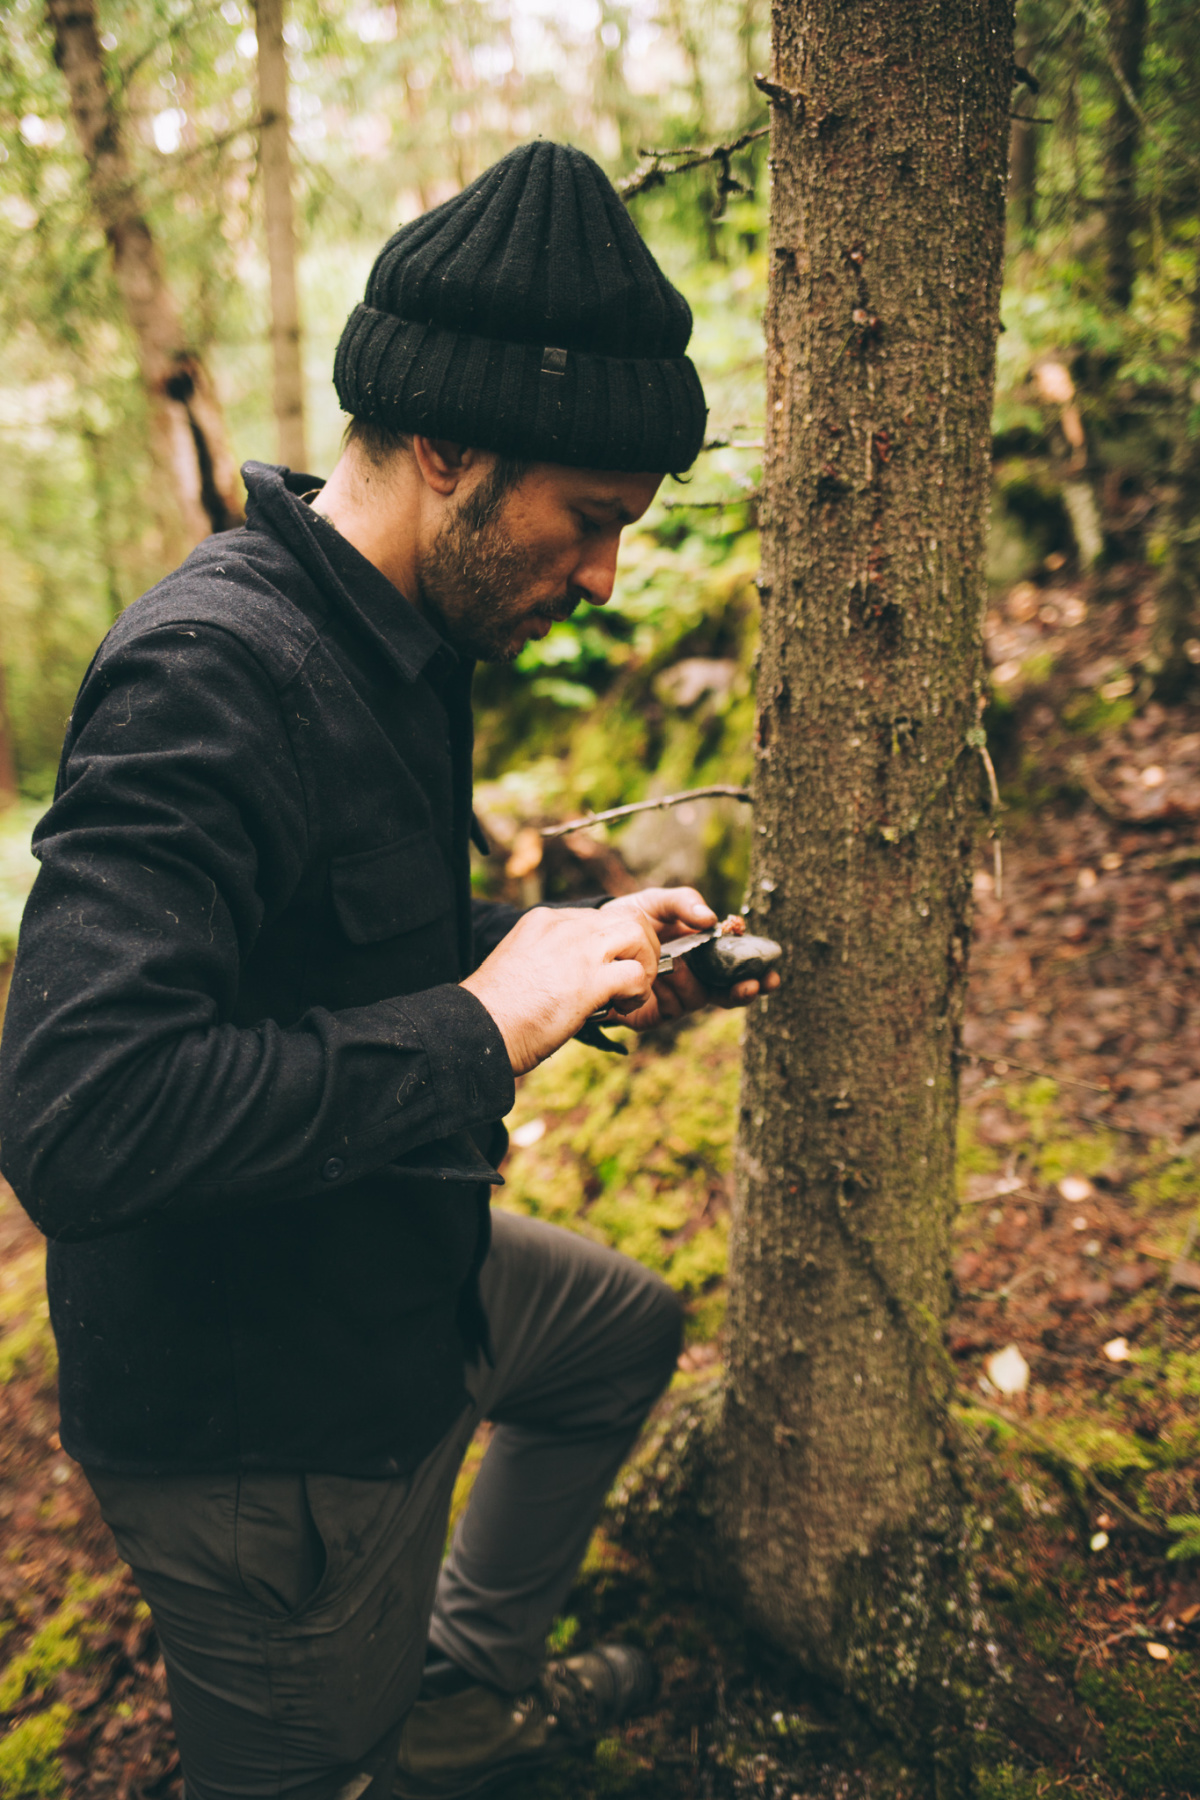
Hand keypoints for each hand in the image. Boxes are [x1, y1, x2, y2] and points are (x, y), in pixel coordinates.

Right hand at [461, 904, 660, 1074]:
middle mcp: (562, 926)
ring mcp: (576, 949)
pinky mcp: (587, 980)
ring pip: (637, 935)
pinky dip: (638, 994)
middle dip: (640, 948)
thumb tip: (583, 980)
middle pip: (625, 917)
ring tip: (631, 993)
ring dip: (645, 965)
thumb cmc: (494, 1012)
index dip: (614, 945)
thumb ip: (553, 961)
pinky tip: (621, 1009)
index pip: (598, 918)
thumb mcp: (524, 968)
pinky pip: (636, 975)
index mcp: (544, 921)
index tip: (610, 971)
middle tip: (633, 980)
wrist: (475, 1031)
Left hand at [594, 888, 781, 1032]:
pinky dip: (668, 991)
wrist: (592, 940)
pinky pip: (674, 1007)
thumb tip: (711, 918)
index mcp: (705, 951)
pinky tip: (656, 978)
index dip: (758, 971)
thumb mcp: (657, 901)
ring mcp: (677, 996)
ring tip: (674, 964)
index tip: (770, 973)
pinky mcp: (657, 1012)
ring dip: (692, 980)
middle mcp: (697, 976)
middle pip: (730, 993)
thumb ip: (684, 903)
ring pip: (700, 997)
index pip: (739, 964)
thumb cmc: (629, 918)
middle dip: (745, 991)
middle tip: (753, 986)